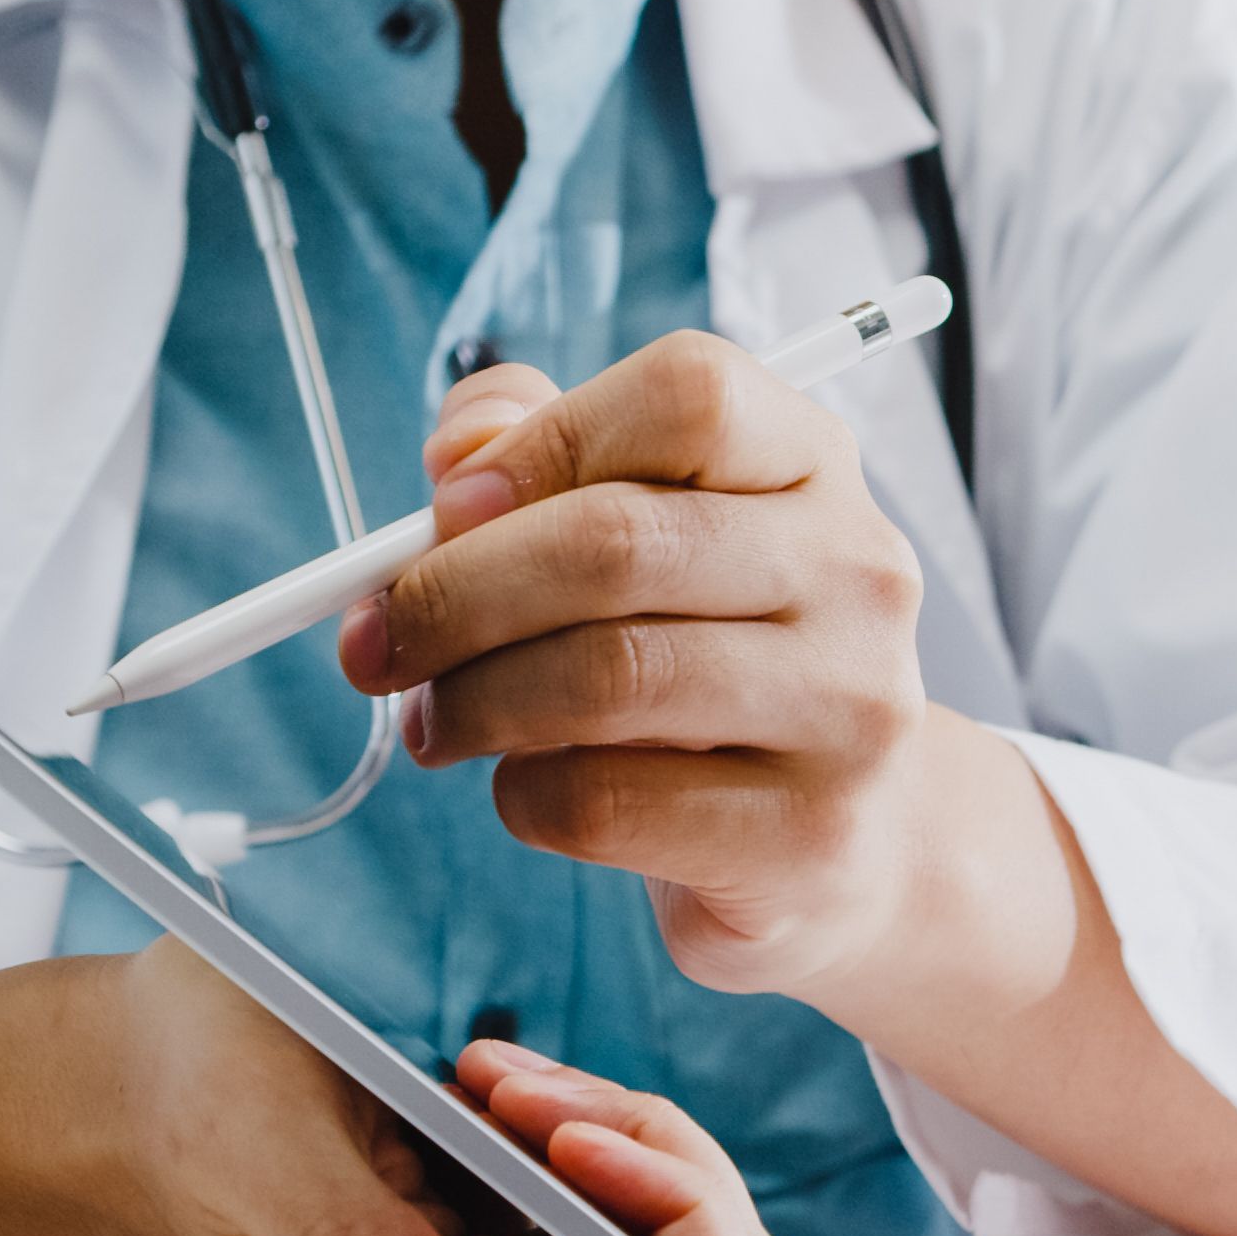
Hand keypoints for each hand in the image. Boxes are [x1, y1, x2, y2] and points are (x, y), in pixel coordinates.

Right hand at [0, 942, 783, 1235]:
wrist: (131, 1091)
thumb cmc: (187, 1107)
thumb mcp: (267, 1151)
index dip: (680, 1216)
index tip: (565, 1125)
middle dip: (658, 1165)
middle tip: (523, 1090)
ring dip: (620, 1137)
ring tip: (489, 1080)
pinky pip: (642, 1208)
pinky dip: (593, 1130)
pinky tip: (489, 1089)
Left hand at [339, 341, 955, 995]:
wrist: (850, 839)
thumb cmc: (715, 660)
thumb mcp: (650, 532)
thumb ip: (545, 453)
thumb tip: (456, 457)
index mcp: (815, 462)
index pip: (686, 396)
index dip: (541, 444)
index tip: (444, 511)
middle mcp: (857, 570)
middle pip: (615, 541)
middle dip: (454, 594)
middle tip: (378, 641)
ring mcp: (850, 705)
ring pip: (604, 677)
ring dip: (473, 701)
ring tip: (437, 721)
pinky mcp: (809, 832)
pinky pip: (603, 802)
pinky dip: (522, 795)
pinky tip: (527, 789)